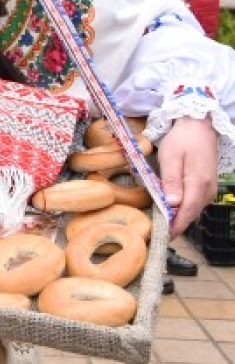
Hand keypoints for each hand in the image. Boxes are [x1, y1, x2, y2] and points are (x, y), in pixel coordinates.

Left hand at [157, 117, 219, 234]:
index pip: (187, 213)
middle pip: (190, 214)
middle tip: (155, 233)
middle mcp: (207, 190)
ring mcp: (208, 189)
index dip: (174, 227)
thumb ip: (171, 181)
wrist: (199, 126)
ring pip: (192, 210)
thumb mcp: (171, 157)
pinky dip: (182, 209)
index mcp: (199, 184)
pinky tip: (169, 209)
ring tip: (159, 223)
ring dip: (178, 217)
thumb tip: (173, 204)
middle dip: (174, 225)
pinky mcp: (206, 186)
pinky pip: (194, 202)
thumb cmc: (182, 140)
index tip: (161, 237)